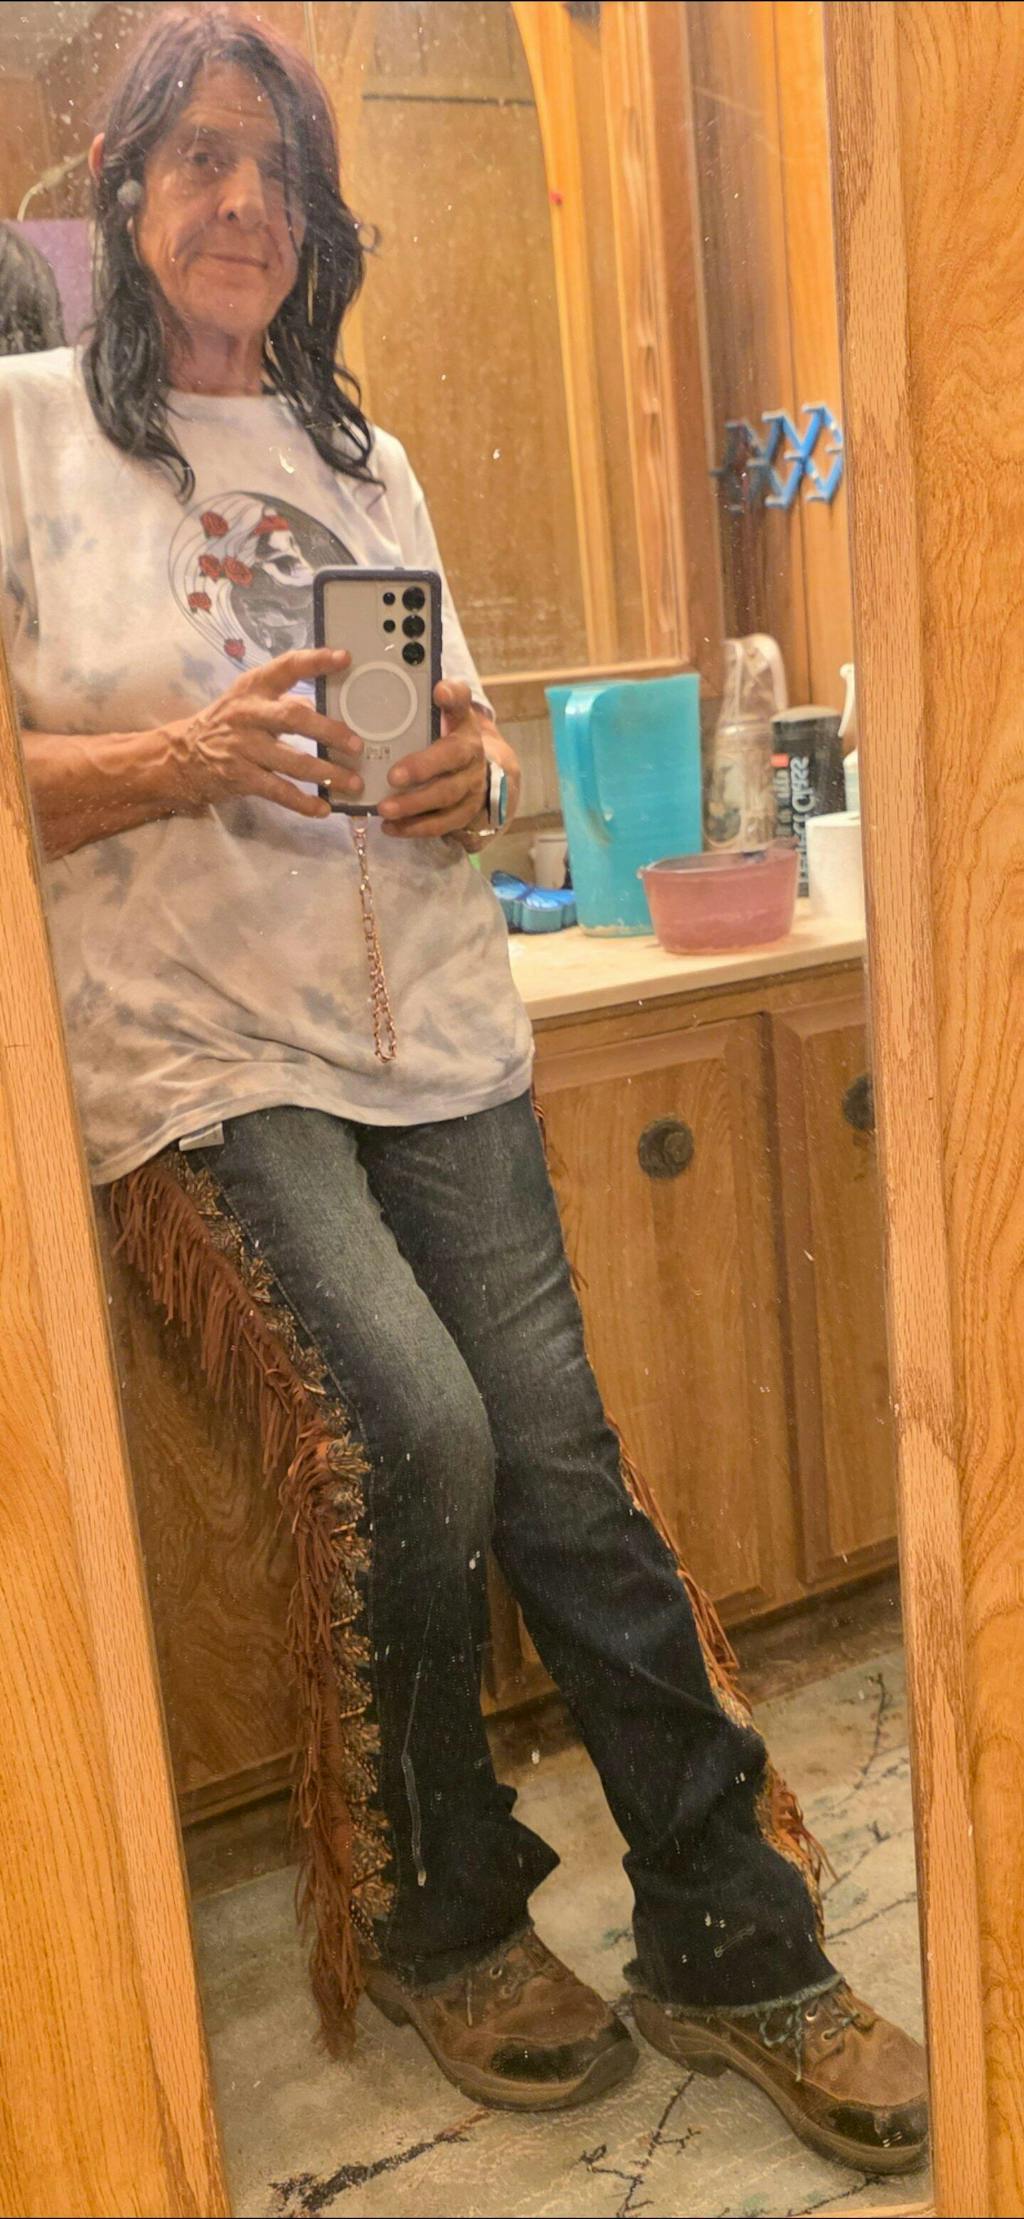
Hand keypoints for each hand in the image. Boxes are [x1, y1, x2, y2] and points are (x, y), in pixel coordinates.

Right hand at [163, 648, 362, 818]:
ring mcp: (243, 747)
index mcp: (253, 688)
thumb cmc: (226, 726)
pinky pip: (279, 791)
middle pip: (294, 718)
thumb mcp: (249, 704)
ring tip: (353, 783)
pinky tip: (324, 809)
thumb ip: (284, 703)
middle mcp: (248, 714)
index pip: (287, 667)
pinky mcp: (240, 777)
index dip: (316, 661)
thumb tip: (323, 707)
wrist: (181, 757)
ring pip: (293, 761)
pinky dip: (303, 802)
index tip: (345, 658)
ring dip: (326, 774)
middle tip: (357, 745)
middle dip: (329, 732)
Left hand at [378, 681, 519, 839]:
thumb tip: (422, 686)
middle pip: (451, 759)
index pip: (462, 705)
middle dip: (422, 768)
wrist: (480, 773)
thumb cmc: (448, 740)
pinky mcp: (465, 813)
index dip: (453, 698)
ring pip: (446, 798)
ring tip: (384, 809)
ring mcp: (472, 787)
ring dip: (414, 805)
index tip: (438, 691)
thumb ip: (432, 704)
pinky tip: (390, 827)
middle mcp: (473, 755)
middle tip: (391, 776)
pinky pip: (442, 825)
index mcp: (464, 725)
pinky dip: (415, 828)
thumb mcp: (443, 719)